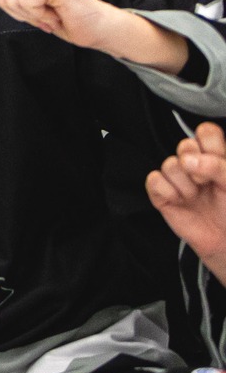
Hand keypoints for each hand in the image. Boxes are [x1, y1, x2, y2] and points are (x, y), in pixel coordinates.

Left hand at [0, 0, 188, 69]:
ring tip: (50, 12)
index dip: (4, 3)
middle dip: (18, 12)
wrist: (93, 27)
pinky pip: (26, 2)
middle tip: (42, 12)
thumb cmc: (60, 15)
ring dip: (31, 15)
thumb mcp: (26, 0)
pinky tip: (55, 13)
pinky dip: (40, 16)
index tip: (28, 7)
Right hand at [148, 123, 225, 275]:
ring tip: (195, 197)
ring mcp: (176, 179)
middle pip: (184, 144)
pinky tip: (180, 201)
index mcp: (215, 157)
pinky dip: (168, 192)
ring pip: (169, 164)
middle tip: (206, 182)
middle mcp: (194, 164)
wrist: (225, 241)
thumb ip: (217, 166)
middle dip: (196, 165)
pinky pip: (154, 180)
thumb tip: (188, 160)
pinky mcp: (161, 194)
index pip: (205, 131)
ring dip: (185, 184)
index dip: (210, 145)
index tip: (217, 163)